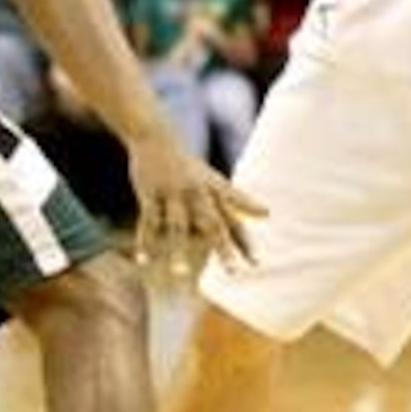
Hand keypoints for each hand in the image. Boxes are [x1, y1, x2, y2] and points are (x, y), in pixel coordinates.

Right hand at [127, 129, 265, 272]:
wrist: (156, 136)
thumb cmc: (189, 164)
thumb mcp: (214, 180)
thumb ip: (238, 200)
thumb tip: (268, 213)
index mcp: (214, 192)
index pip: (233, 221)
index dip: (245, 242)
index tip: (257, 264)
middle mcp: (197, 194)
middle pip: (213, 225)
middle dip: (223, 249)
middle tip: (234, 273)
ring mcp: (173, 194)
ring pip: (177, 227)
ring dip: (178, 251)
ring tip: (182, 274)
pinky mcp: (151, 194)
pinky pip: (148, 222)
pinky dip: (145, 242)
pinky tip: (143, 261)